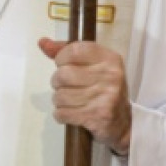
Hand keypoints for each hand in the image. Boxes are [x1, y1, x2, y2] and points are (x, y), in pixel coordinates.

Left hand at [39, 38, 131, 154]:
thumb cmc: (103, 89)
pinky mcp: (97, 116)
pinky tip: (72, 113)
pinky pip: (62, 113)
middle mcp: (110, 75)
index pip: (73, 50)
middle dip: (58, 83)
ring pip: (60, 96)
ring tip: (72, 101)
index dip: (61, 58)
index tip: (65, 65)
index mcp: (109, 58)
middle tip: (68, 87)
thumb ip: (66, 52)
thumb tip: (42, 42)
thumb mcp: (92, 66)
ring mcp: (105, 97)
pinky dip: (61, 115)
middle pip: (62, 75)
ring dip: (60, 101)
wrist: (122, 123)